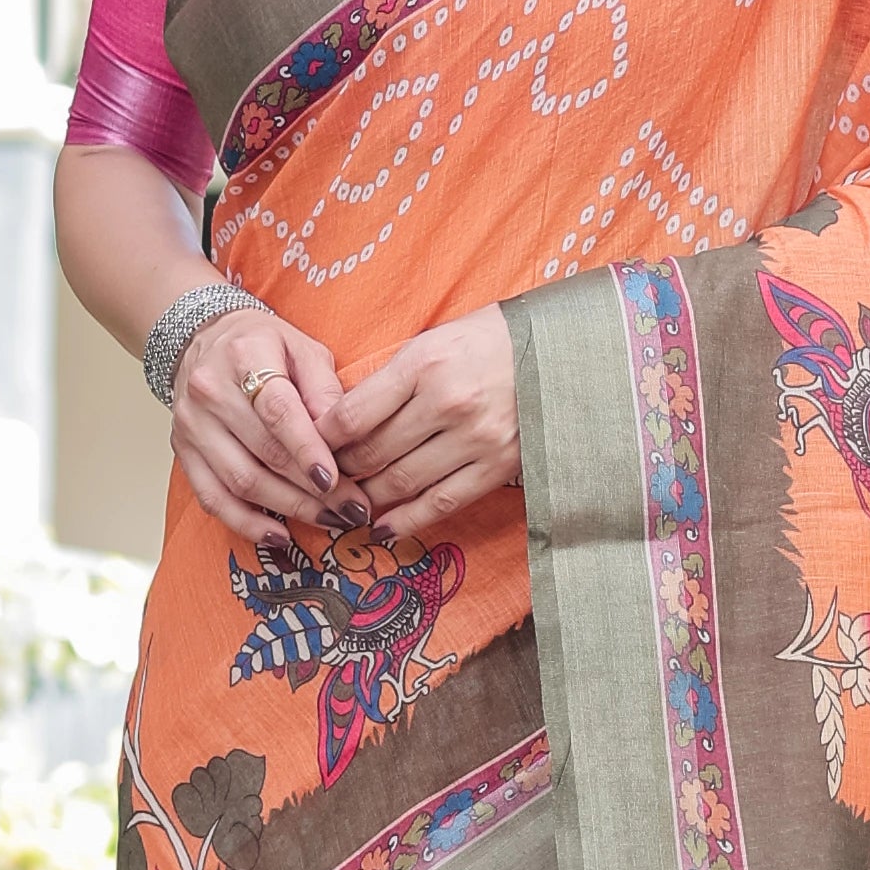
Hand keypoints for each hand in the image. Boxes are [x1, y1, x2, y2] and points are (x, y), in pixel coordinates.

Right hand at [169, 302, 349, 547]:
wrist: (205, 340)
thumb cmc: (263, 345)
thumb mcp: (303, 349)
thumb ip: (325, 390)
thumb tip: (344, 438)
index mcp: (244, 356)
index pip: (278, 412)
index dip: (308, 450)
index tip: (336, 481)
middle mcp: (210, 392)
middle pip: (263, 453)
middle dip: (312, 489)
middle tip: (352, 509)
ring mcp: (192, 426)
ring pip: (241, 481)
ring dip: (289, 509)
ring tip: (329, 520)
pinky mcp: (183, 452)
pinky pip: (213, 498)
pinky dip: (246, 523)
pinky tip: (280, 535)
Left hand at [328, 307, 519, 543]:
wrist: (559, 350)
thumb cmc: (487, 341)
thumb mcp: (432, 342)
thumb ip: (390, 381)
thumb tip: (340, 424)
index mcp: (424, 363)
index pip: (353, 415)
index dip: (321, 440)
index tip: (310, 450)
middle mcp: (448, 402)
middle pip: (373, 453)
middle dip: (341, 472)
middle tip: (326, 480)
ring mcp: (475, 438)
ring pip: (402, 482)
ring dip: (368, 499)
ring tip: (350, 504)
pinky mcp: (498, 465)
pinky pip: (442, 502)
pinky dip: (408, 520)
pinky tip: (384, 529)